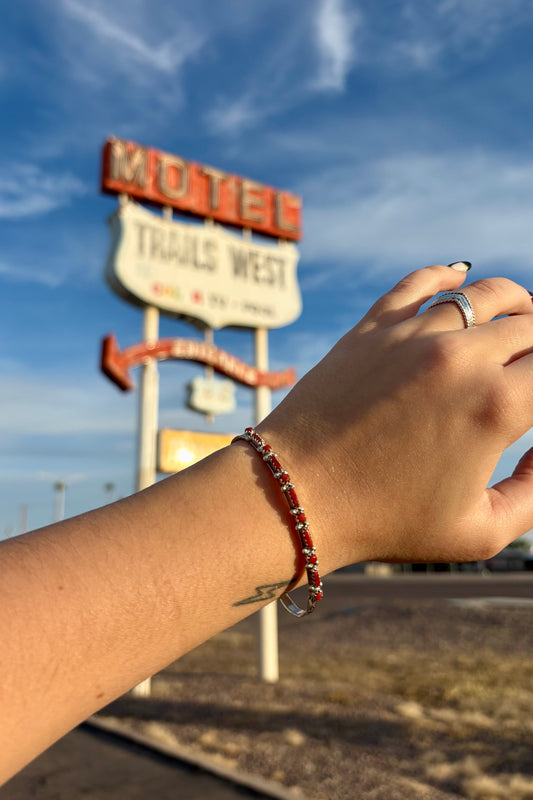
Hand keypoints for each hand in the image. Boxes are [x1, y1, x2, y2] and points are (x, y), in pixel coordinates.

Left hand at [261, 264, 532, 569]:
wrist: (296, 494)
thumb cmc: (386, 522)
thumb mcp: (480, 531)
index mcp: (497, 406)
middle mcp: (461, 358)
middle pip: (530, 327)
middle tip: (532, 364)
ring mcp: (413, 336)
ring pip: (486, 295)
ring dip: (515, 304)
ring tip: (521, 315)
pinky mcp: (372, 328)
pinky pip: (421, 282)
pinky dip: (449, 275)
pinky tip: (461, 275)